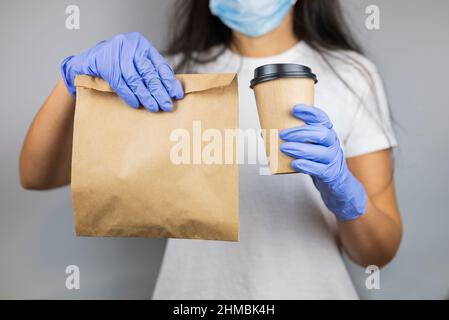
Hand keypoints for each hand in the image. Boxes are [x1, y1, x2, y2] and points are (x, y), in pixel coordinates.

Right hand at [60, 32, 183, 111]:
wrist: (88, 61)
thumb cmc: (116, 63)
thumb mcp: (134, 62)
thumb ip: (149, 71)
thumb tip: (168, 91)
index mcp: (141, 44)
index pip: (160, 65)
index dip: (169, 81)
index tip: (177, 95)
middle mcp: (131, 46)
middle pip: (149, 73)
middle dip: (159, 91)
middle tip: (167, 105)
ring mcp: (117, 53)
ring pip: (136, 80)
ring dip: (146, 96)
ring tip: (155, 107)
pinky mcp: (105, 64)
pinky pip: (121, 84)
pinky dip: (130, 95)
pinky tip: (137, 104)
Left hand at [279, 104, 366, 220]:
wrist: (336, 183)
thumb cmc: (317, 160)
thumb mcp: (310, 146)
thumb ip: (294, 139)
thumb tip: (263, 134)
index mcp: (327, 132)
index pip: (322, 118)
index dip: (309, 112)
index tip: (294, 109)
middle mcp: (332, 143)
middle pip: (320, 133)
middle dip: (300, 132)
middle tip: (283, 135)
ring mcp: (332, 159)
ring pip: (320, 151)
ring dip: (301, 148)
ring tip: (284, 148)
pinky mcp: (330, 174)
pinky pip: (319, 169)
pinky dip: (306, 166)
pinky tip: (294, 163)